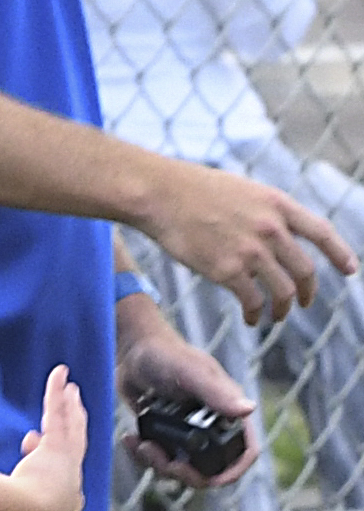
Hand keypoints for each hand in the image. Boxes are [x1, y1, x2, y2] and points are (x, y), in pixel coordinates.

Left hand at [7, 365, 89, 510]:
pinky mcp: (60, 443)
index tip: (28, 445)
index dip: (43, 461)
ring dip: (70, 408)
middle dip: (68, 430)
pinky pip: (59, 411)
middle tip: (70, 411)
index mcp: (58, 507)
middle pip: (72, 449)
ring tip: (71, 391)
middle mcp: (69, 483)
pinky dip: (58, 392)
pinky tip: (59, 374)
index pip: (53, 479)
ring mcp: (66, 461)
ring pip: (72, 428)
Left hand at [115, 296, 259, 486]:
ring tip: (141, 443)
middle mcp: (211, 426)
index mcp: (228, 412)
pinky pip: (157, 461)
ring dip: (157, 464)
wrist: (133, 353)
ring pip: (179, 469)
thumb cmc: (167, 355)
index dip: (235, 470)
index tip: (212, 479)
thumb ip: (217, 393)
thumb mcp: (192, 373)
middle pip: (207, 470)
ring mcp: (187, 434)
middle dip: (183, 472)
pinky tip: (131, 438)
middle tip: (158, 456)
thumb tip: (248, 410)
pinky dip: (142, 456)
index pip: (245, 451)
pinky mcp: (164, 436)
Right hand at [140, 159, 356, 322]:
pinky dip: (254, 313)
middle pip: (304, 269)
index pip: (321, 232)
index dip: (340, 253)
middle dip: (307, 292)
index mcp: (278, 205)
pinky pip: (251, 300)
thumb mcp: (246, 192)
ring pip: (282, 290)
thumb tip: (275, 233)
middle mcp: (271, 229)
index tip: (351, 270)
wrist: (165, 196)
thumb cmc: (197, 192)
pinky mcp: (226, 271)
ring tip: (275, 318)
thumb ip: (266, 213)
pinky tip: (250, 318)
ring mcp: (250, 251)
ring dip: (282, 309)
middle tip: (302, 304)